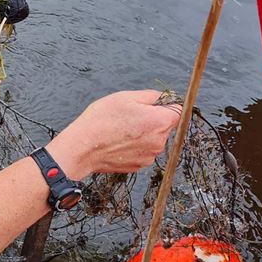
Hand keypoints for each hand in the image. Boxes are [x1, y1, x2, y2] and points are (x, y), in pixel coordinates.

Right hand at [46, 90, 180, 177]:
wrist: (82, 148)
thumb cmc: (101, 120)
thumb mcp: (125, 97)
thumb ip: (151, 96)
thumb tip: (163, 98)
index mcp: (160, 122)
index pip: (178, 111)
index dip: (166, 105)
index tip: (152, 104)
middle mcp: (159, 142)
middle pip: (166, 126)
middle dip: (153, 119)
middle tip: (130, 115)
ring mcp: (149, 156)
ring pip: (154, 140)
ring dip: (144, 133)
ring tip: (122, 129)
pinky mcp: (138, 166)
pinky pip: (143, 151)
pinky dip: (135, 146)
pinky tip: (119, 141)